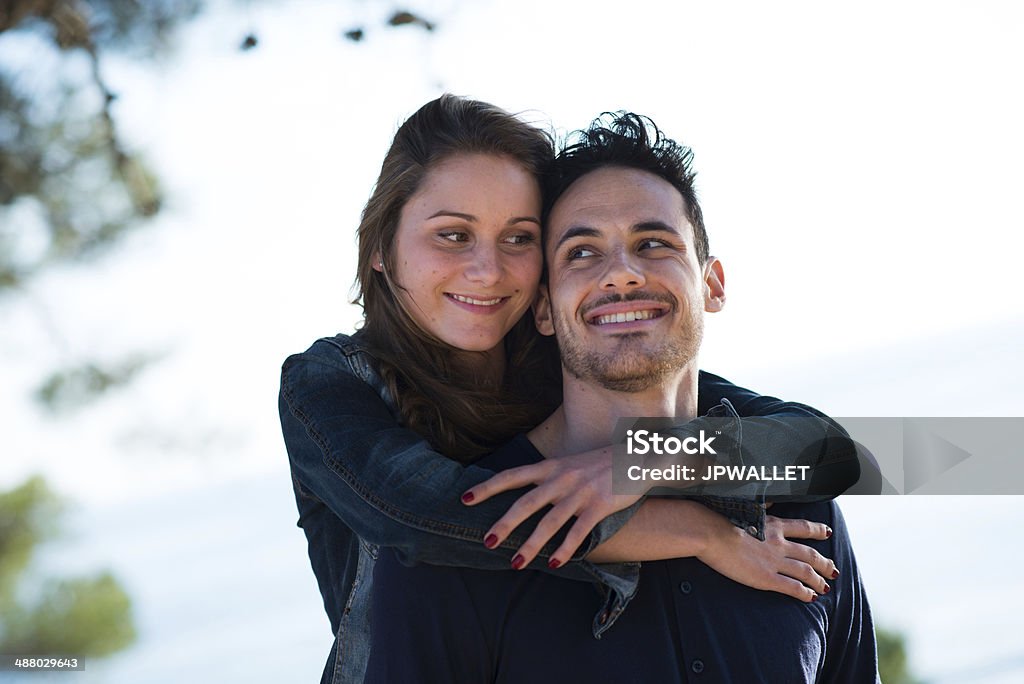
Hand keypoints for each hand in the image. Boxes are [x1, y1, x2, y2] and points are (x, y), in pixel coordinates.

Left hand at [462, 447, 640, 568]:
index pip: (511, 476)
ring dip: (530, 545)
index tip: (464, 499)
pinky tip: (555, 564)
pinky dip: (565, 549)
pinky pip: (577, 532)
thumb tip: (524, 495)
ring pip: (549, 522)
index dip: (487, 487)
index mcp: (550, 466)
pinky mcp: (598, 506)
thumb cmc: (600, 464)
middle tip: (487, 541)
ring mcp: (580, 492)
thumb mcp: (569, 464)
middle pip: (525, 503)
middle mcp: (561, 478)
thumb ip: (548, 477)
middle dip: (504, 523)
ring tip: (515, 563)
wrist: (637, 457)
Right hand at [697, 513, 837, 601]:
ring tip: (825, 587)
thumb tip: (766, 503)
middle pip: (810, 554)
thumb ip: (759, 507)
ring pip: (806, 572)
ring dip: (818, 581)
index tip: (827, 533)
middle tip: (832, 569)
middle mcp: (779, 543)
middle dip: (824, 563)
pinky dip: (805, 593)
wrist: (711, 533)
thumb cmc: (720, 518)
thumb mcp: (744, 506)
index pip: (803, 527)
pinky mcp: (767, 578)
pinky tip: (811, 597)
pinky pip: (793, 587)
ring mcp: (775, 561)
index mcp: (773, 525)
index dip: (818, 531)